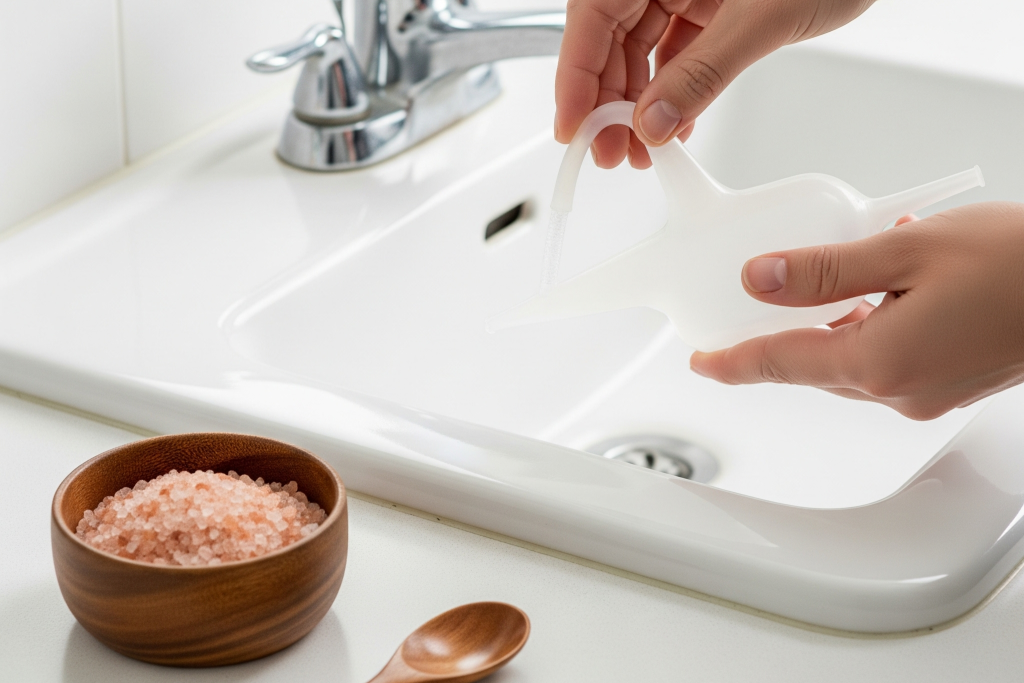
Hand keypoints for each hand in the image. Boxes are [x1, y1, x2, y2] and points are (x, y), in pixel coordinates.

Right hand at [555, 0, 875, 168]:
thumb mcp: (760, 18)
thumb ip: (702, 75)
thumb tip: (655, 124)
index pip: (591, 16)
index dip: (575, 77)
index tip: (573, 128)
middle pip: (610, 37)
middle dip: (608, 100)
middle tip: (612, 152)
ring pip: (640, 48)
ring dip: (639, 102)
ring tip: (644, 150)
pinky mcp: (711, 1)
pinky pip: (676, 49)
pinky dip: (674, 89)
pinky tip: (676, 124)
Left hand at [689, 203, 1023, 419]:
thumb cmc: (1019, 264)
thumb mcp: (907, 250)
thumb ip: (825, 270)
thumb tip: (760, 279)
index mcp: (879, 362)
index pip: (779, 364)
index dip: (732, 362)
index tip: (699, 362)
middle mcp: (898, 390)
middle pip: (811, 364)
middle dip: (783, 331)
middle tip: (762, 294)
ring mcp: (926, 393)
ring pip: (849, 359)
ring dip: (835, 320)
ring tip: (846, 268)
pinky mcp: (948, 385)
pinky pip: (887, 357)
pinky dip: (872, 324)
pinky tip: (889, 283)